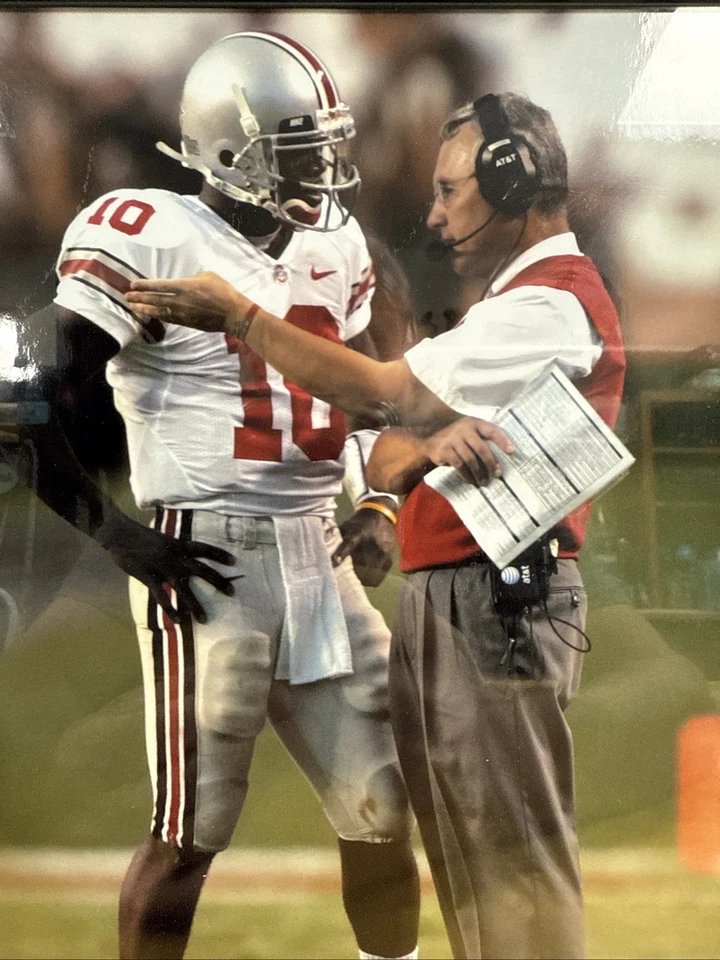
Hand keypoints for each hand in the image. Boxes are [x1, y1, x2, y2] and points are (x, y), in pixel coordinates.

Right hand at [94, 508, 235, 623]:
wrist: (121, 534)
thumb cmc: (141, 536)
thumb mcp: (164, 538)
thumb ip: (174, 549)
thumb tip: (184, 557)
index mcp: (179, 544)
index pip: (204, 549)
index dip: (219, 554)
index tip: (234, 561)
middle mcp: (175, 556)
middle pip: (202, 570)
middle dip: (218, 581)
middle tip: (232, 591)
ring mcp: (163, 568)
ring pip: (184, 589)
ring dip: (195, 605)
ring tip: (204, 619)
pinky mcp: (149, 577)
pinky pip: (162, 597)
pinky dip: (170, 610)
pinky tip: (178, 620)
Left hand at [125, 272, 249, 333]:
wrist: (233, 313)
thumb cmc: (223, 291)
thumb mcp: (207, 276)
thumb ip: (192, 278)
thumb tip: (185, 282)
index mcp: (184, 286)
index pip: (158, 285)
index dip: (144, 285)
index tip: (132, 284)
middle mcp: (179, 301)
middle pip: (154, 299)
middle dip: (139, 297)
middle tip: (126, 297)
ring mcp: (182, 313)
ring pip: (158, 311)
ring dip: (144, 309)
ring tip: (132, 307)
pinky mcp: (186, 322)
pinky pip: (167, 318)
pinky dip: (157, 316)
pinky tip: (150, 314)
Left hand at [332, 502, 396, 587]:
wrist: (381, 514)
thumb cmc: (358, 523)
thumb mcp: (346, 526)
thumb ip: (335, 537)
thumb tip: (319, 549)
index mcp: (359, 533)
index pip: (350, 543)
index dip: (342, 552)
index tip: (335, 561)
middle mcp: (373, 543)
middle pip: (361, 565)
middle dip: (352, 572)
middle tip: (344, 575)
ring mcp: (383, 552)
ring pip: (370, 574)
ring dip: (362, 577)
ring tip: (356, 574)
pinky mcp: (389, 558)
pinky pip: (379, 576)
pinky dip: (371, 578)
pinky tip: (366, 574)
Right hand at [424, 417, 515, 485]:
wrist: (431, 434)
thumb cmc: (459, 435)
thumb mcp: (471, 430)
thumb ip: (484, 438)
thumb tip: (505, 454)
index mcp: (474, 423)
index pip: (492, 430)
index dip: (503, 440)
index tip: (512, 451)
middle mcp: (464, 429)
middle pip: (481, 448)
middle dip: (491, 463)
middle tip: (497, 474)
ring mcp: (453, 439)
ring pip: (470, 459)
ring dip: (479, 473)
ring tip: (484, 482)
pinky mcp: (444, 450)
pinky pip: (459, 465)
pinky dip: (466, 475)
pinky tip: (471, 481)